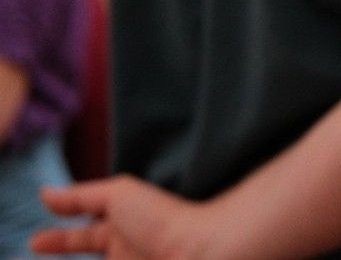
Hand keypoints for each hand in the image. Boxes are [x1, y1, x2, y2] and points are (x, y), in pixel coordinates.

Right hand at [33, 176, 207, 258]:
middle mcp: (126, 253)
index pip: (81, 238)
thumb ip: (81, 196)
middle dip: (65, 250)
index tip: (34, 243)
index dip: (57, 240)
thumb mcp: (118, 195)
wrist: (200, 251)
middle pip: (87, 250)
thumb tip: (44, 193)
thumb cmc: (163, 218)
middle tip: (33, 252)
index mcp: (122, 230)